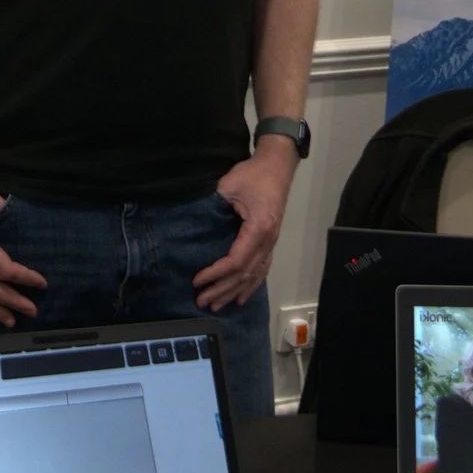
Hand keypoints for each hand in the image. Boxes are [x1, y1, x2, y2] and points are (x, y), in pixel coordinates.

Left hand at [192, 138, 296, 311]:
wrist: (276, 167)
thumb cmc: (252, 175)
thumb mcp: (229, 185)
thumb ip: (215, 206)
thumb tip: (195, 226)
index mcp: (258, 228)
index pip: (236, 260)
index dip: (216, 273)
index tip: (197, 280)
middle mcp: (268, 241)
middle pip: (244, 273)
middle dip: (222, 289)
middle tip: (201, 302)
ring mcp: (271, 243)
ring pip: (253, 275)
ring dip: (234, 292)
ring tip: (216, 305)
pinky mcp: (270, 242)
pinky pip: (262, 269)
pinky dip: (251, 286)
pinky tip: (240, 297)